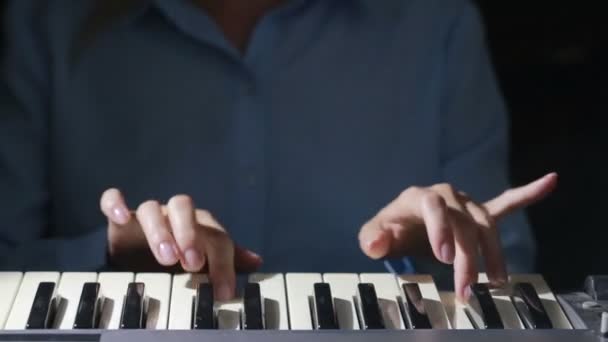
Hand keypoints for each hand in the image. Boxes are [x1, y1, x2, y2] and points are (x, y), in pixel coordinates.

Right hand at [99, 189, 262, 299]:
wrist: (141, 257)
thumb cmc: (180, 257)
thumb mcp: (205, 262)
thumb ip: (228, 260)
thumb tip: (257, 261)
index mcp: (200, 225)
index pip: (216, 236)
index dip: (222, 262)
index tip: (222, 290)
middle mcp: (175, 216)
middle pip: (184, 208)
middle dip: (189, 234)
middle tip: (191, 263)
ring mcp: (148, 216)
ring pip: (152, 208)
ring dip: (160, 230)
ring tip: (166, 257)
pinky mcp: (120, 219)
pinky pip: (112, 199)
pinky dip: (114, 203)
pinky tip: (120, 217)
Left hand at [358, 173, 556, 300]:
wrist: (402, 223)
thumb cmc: (391, 229)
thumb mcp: (375, 234)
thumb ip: (372, 238)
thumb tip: (377, 243)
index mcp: (420, 198)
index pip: (434, 207)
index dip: (441, 230)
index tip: (444, 258)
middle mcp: (446, 196)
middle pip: (464, 224)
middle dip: (468, 258)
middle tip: (467, 289)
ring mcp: (465, 204)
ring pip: (486, 224)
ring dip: (493, 253)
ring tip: (498, 281)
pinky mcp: (478, 213)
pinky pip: (506, 203)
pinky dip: (527, 194)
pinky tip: (550, 181)